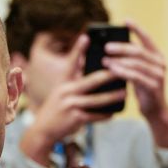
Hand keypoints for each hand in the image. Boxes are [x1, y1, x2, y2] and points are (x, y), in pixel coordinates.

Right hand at [21, 34, 122, 165]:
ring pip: (97, 100)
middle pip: (92, 81)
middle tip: (123, 69)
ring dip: (112, 96)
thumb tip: (86, 67)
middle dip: (109, 75)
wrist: (42, 131)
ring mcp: (70, 105)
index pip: (71, 63)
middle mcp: (66, 92)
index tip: (86, 37)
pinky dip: (105, 115)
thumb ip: (73, 81)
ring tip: (124, 92)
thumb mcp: (60, 92)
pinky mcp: (75, 119)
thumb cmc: (55, 110)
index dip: (78, 50)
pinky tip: (114, 113)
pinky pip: (95, 116)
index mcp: (63, 83)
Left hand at [104, 20, 167, 146]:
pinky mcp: (154, 87)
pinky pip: (136, 77)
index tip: (126, 20)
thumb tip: (114, 46)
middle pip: (139, 51)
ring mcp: (159, 75)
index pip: (147, 39)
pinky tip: (112, 70)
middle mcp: (160, 64)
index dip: (137, 28)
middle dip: (121, 47)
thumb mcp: (139, 71)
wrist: (155, 111)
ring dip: (119, 60)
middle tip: (106, 46)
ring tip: (104, 59)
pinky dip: (123, 72)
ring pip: (136, 63)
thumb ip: (133, 59)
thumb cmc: (143, 89)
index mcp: (158, 57)